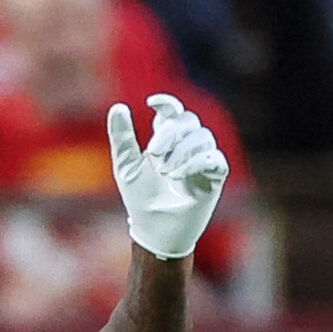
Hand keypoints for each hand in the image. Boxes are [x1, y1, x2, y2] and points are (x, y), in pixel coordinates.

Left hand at [109, 94, 229, 262]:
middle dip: (170, 133)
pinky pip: (214, 158)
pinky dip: (196, 163)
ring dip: (182, 151)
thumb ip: (122, 138)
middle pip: (188, 120)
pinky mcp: (214, 176)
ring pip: (203, 137)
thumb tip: (118, 107)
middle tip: (154, 154)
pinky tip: (179, 176)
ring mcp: (202, 160)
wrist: (153, 229)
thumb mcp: (126, 166)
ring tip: (165, 172)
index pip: (173, 112)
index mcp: (166, 140)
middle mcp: (186, 146)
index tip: (152, 102)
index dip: (167, 102)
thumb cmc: (140, 199)